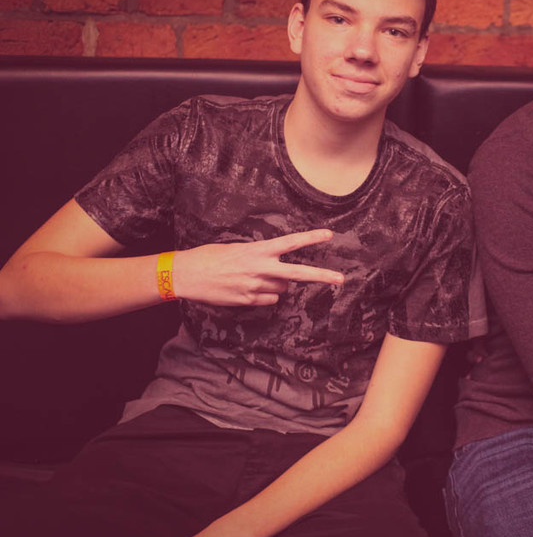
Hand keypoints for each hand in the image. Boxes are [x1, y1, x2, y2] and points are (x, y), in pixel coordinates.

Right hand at [172, 229, 343, 305]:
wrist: (186, 275)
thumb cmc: (210, 257)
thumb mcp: (237, 249)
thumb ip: (260, 258)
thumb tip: (278, 272)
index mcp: (257, 251)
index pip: (290, 243)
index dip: (311, 239)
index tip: (329, 235)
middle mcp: (260, 269)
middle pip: (298, 274)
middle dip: (322, 276)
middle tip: (342, 279)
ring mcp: (255, 287)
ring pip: (282, 289)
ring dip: (277, 284)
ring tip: (254, 277)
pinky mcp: (248, 301)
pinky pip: (269, 300)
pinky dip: (265, 296)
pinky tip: (247, 289)